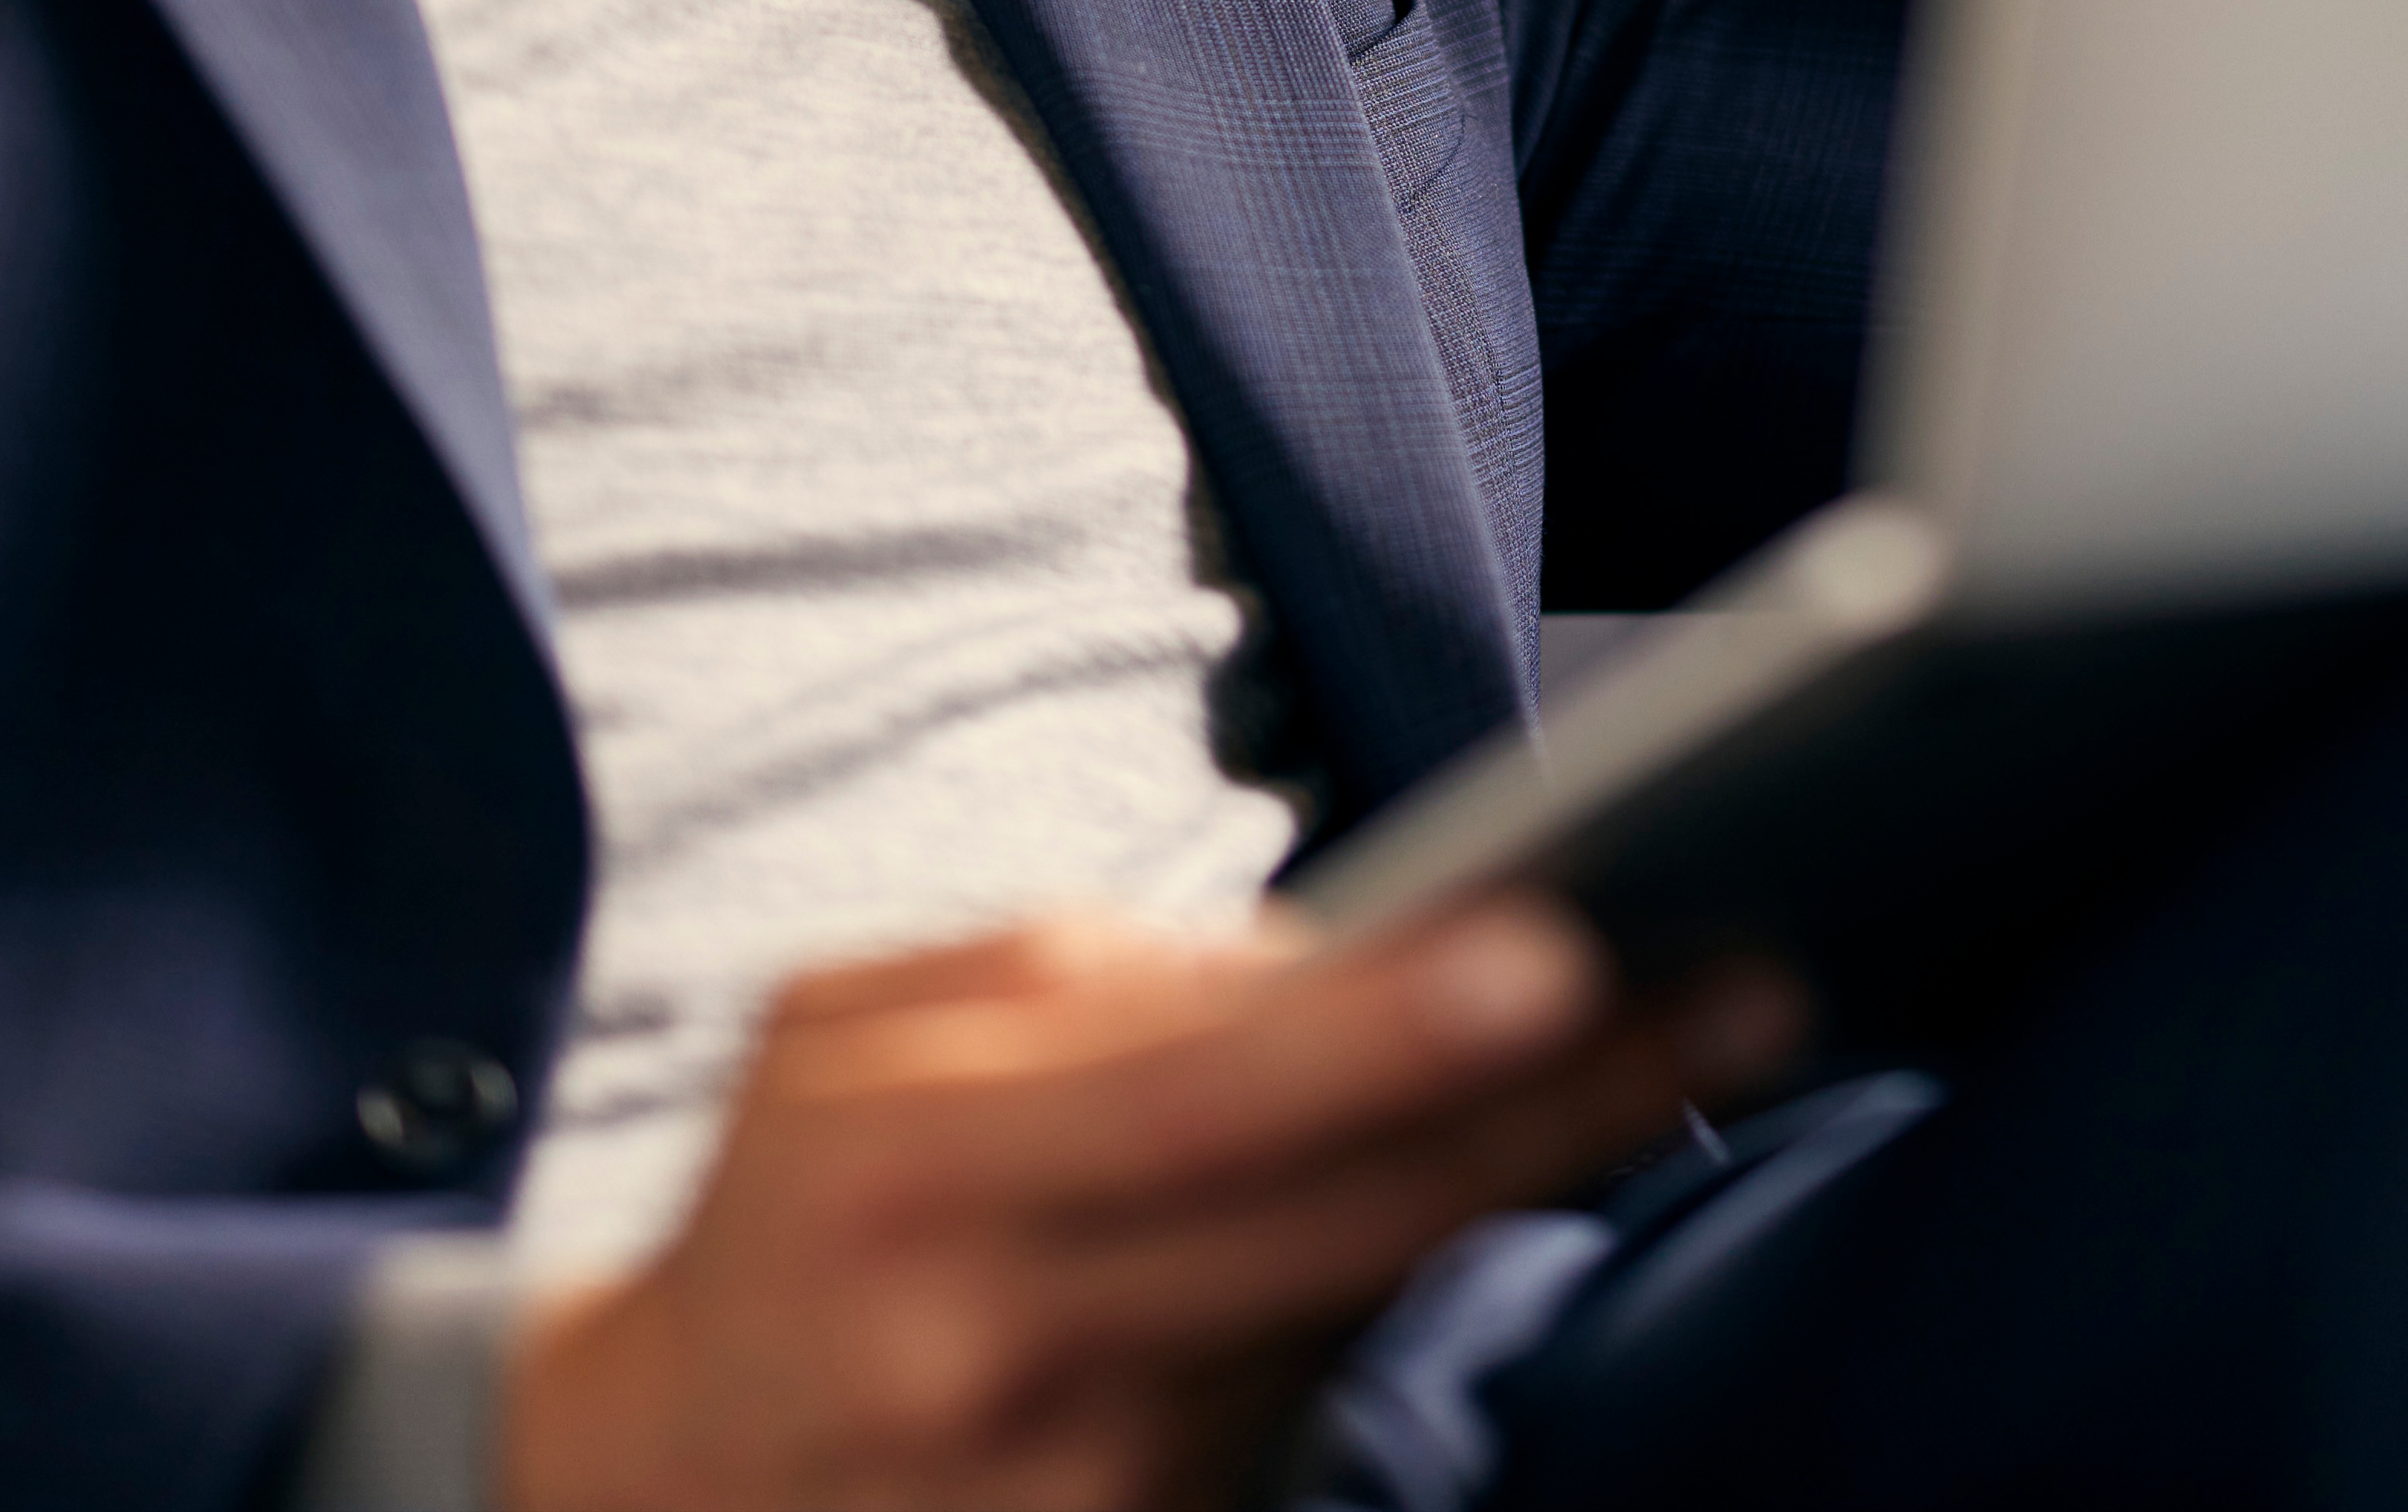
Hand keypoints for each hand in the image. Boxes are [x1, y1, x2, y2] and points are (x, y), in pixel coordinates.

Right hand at [500, 899, 1790, 1511]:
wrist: (653, 1491)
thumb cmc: (791, 1211)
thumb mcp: (854, 1039)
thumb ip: (1082, 981)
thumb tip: (1337, 956)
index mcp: (911, 1172)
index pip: (1201, 1097)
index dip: (1387, 1032)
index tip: (1562, 949)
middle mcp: (1001, 1351)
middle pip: (1344, 1223)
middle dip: (1567, 1101)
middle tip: (1754, 983)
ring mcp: (1082, 1492)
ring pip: (1367, 1311)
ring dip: (1531, 1183)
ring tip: (1685, 1040)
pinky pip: (1332, 1405)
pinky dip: (1429, 1296)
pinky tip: (1526, 1196)